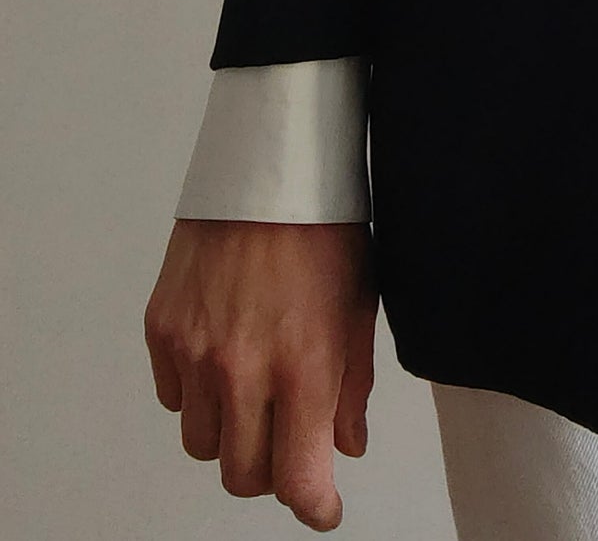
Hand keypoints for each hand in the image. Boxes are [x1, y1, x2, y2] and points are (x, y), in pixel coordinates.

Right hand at [145, 218, 376, 530]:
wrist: (270, 167)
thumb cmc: (326, 227)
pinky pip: (175, 399)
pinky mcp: (161, 332)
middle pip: (243, 475)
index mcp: (303, 364)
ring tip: (261, 387)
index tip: (324, 507)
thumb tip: (344, 447)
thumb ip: (352, 386)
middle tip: (293, 442)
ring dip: (234, 433)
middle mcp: (242, 367)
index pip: (299, 477)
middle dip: (273, 470)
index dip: (315, 504)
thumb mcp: (359, 306)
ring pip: (204, 444)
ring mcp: (195, 352)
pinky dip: (201, 395)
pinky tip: (228, 356)